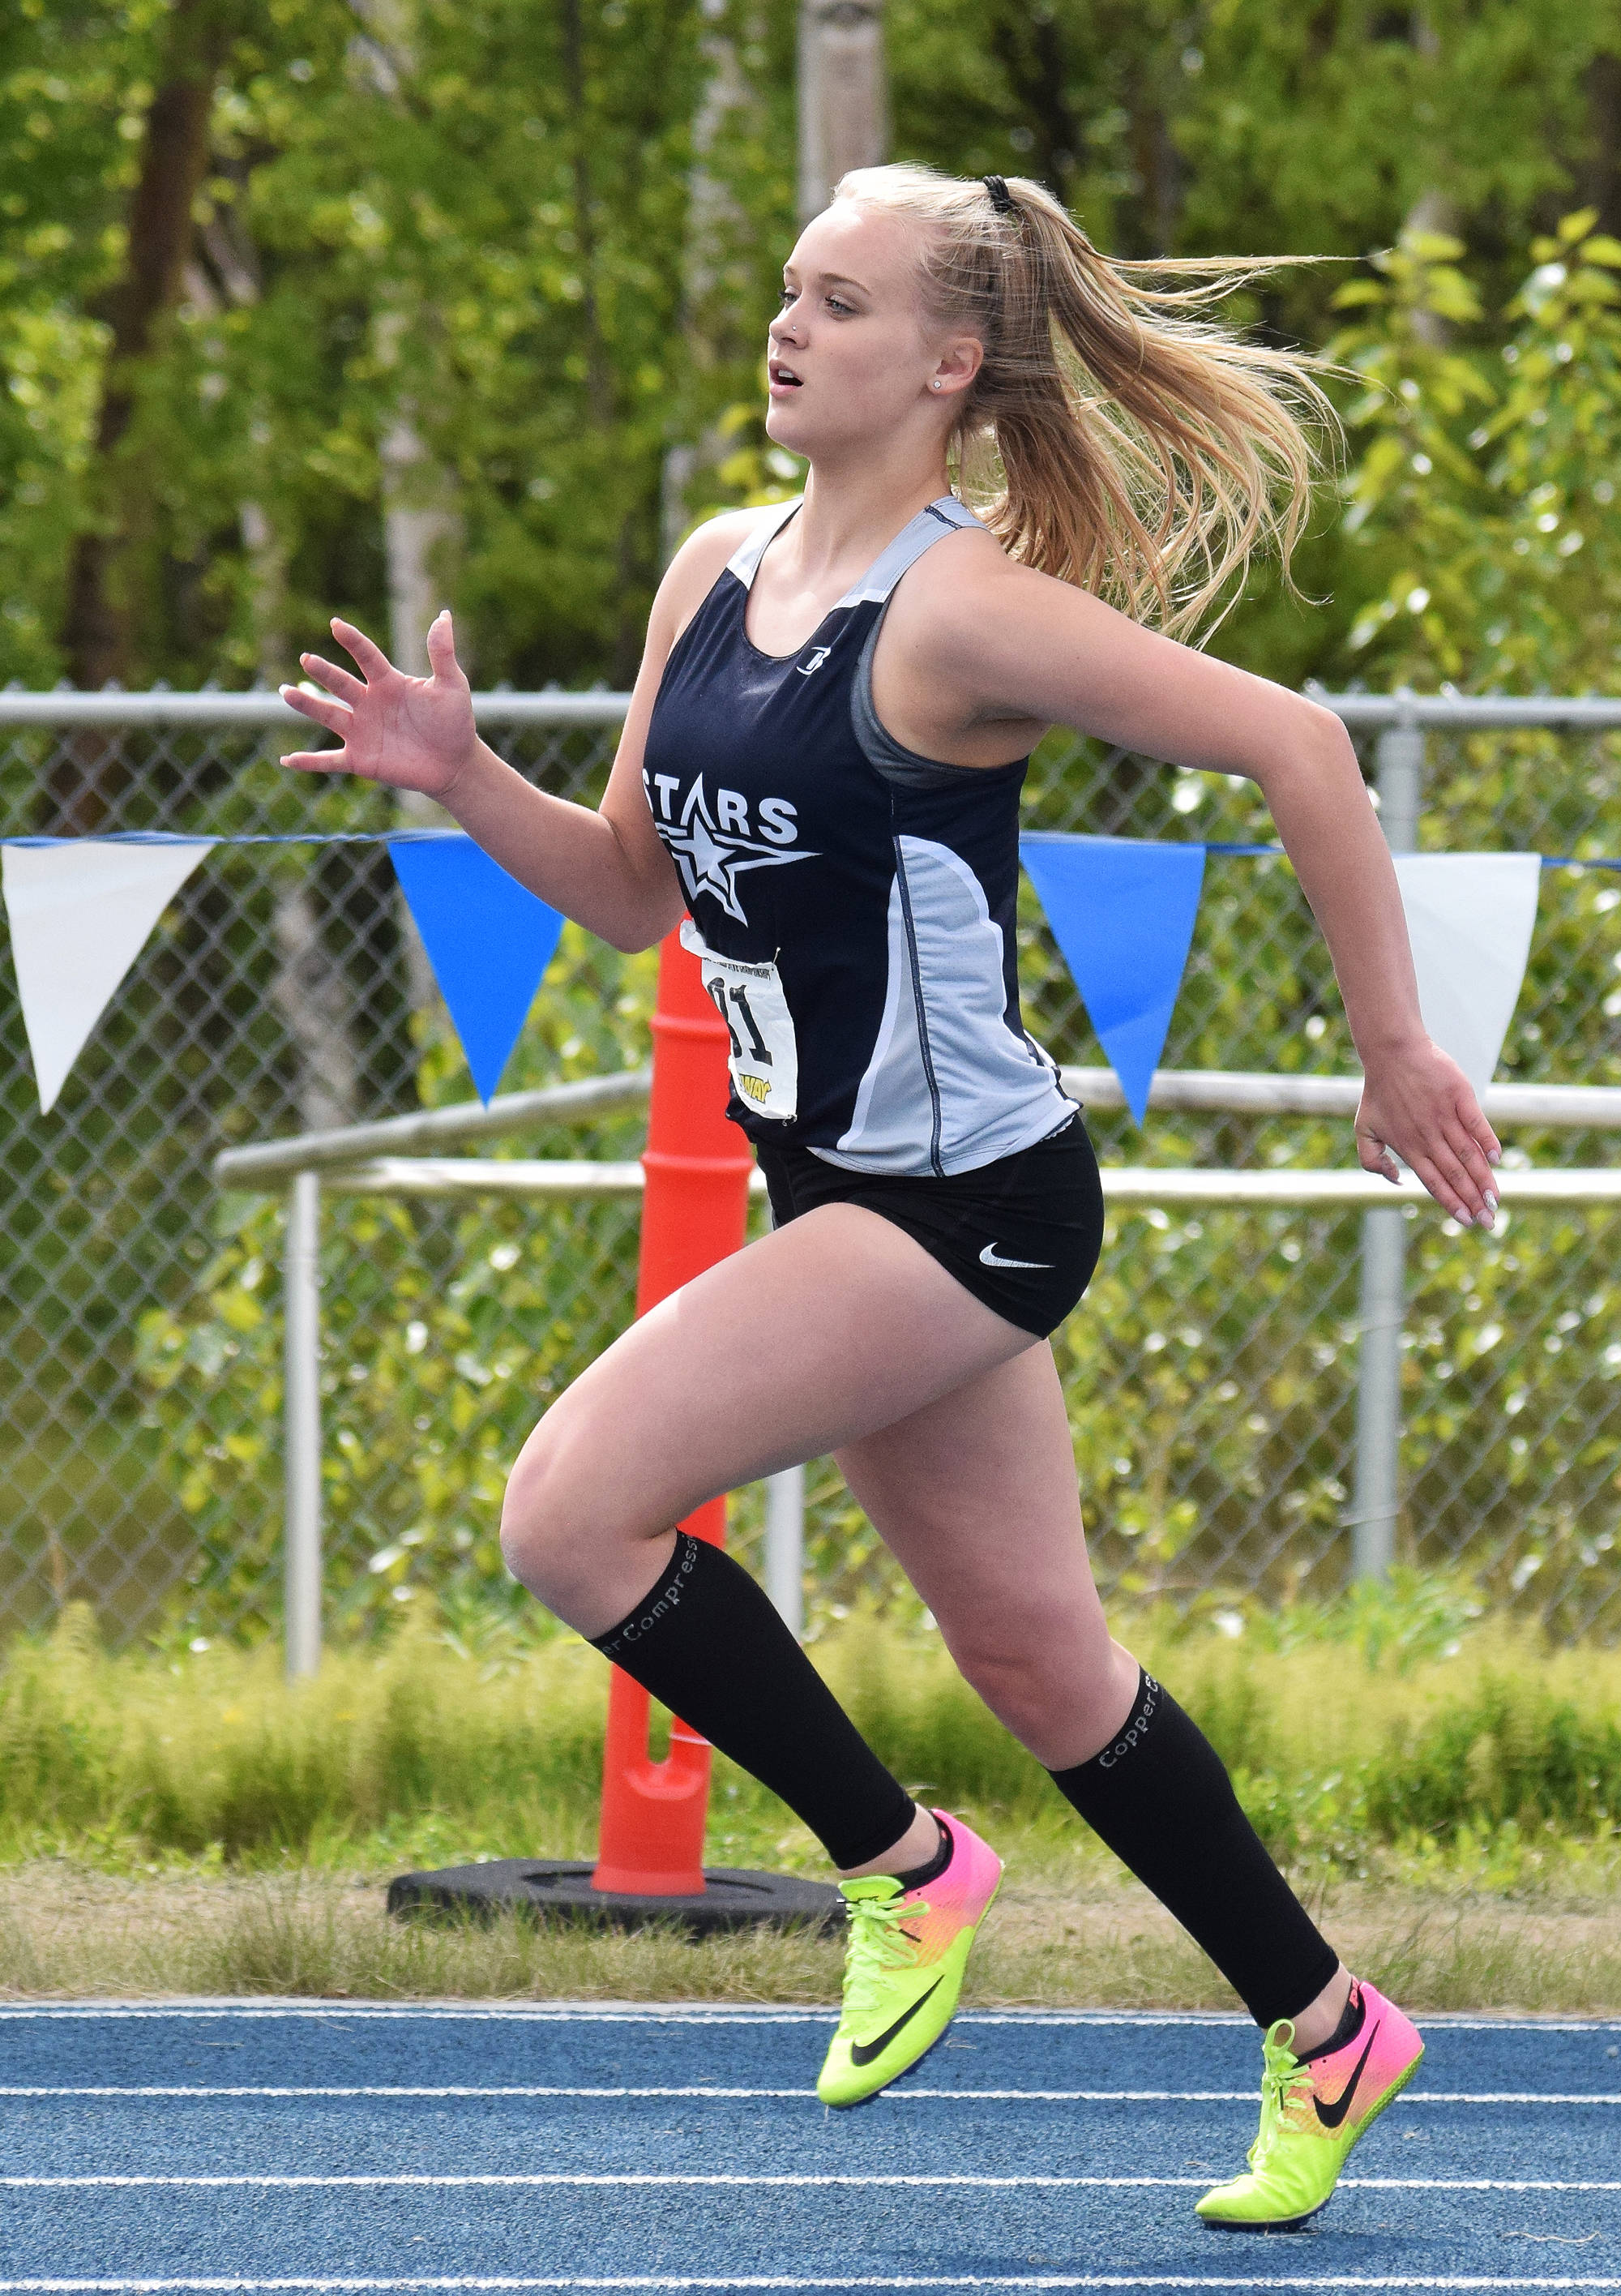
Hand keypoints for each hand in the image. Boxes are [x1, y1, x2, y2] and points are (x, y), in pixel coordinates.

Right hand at [277, 610, 477, 798]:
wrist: (456, 763)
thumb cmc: (454, 721)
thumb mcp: (452, 686)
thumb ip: (442, 653)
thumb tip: (444, 615)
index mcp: (388, 682)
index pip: (367, 656)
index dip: (353, 641)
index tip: (336, 625)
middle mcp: (368, 703)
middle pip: (341, 684)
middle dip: (324, 672)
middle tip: (307, 659)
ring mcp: (361, 731)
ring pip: (328, 715)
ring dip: (307, 704)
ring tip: (287, 693)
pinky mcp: (360, 759)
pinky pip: (329, 761)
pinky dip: (308, 762)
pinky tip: (287, 761)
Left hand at [1355, 1039, 1501, 1226]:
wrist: (1392, 1053)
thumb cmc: (1378, 1092)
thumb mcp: (1363, 1129)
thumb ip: (1372, 1160)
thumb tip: (1397, 1181)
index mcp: (1408, 1146)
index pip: (1433, 1181)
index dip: (1450, 1202)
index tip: (1466, 1221)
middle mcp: (1427, 1135)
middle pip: (1454, 1174)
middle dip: (1473, 1201)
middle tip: (1489, 1222)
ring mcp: (1444, 1116)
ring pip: (1467, 1154)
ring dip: (1483, 1179)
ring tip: (1496, 1199)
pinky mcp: (1459, 1097)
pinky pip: (1476, 1122)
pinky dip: (1486, 1140)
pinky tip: (1496, 1159)